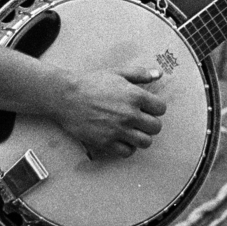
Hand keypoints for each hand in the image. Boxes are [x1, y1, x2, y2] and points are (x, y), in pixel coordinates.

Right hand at [53, 65, 167, 160]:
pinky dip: (127, 147)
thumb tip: (159, 74)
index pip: (161, 109)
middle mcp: (129, 114)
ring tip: (132, 131)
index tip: (146, 108)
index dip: (155, 108)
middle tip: (140, 121)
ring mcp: (118, 130)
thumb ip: (140, 74)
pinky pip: (128, 152)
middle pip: (156, 127)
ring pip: (145, 142)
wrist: (66, 96)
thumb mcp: (117, 73)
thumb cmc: (91, 83)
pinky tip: (121, 139)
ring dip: (141, 137)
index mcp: (135, 96)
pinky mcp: (106, 142)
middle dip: (150, 124)